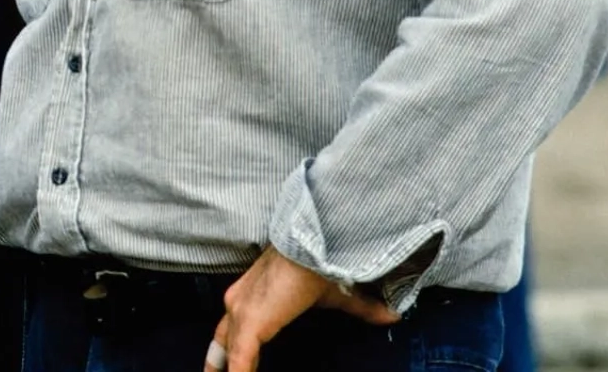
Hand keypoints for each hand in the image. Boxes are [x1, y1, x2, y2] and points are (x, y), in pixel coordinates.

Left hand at [207, 246, 396, 371]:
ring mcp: (240, 313)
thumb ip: (359, 309)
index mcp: (251, 296)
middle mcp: (236, 304)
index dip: (226, 352)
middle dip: (217, 365)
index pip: (230, 329)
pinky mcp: (249, 324)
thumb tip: (389, 315)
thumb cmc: (321, 262)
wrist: (314, 247)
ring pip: (228, 356)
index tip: (223, 367)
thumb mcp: (337, 292)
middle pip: (220, 343)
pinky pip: (239, 362)